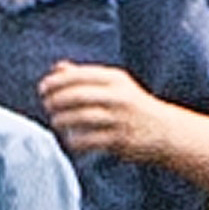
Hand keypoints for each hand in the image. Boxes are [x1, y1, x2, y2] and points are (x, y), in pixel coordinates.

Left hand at [36, 63, 174, 166]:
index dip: (57, 81)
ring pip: (82, 117)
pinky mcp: (120, 140)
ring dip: (63, 120)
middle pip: (78, 95)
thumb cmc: (133, 106)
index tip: (43, 88)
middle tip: (46, 105)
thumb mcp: (115, 85)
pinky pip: (90, 140)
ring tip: (55, 122)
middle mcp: (118, 96)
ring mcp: (120, 119)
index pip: (79, 75)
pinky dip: (76, 141)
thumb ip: (85, 76)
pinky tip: (70, 141)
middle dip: (56, 100)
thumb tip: (57, 68)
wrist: (165, 132)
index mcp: (115, 79)